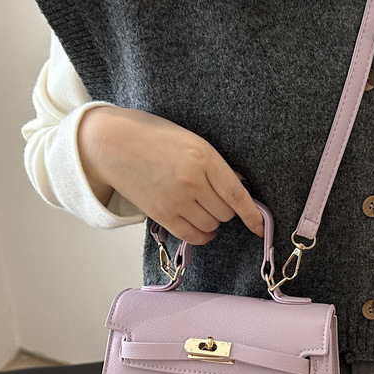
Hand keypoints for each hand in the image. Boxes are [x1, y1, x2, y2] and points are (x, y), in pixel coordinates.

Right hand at [78, 106, 264, 245]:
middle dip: (226, 209)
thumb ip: (216, 164)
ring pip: (211, 226)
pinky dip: (202, 235)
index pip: (237, 195)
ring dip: (213, 221)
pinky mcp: (161, 215)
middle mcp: (192, 181)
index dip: (253, 215)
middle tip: (214, 197)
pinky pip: (192, 236)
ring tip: (203, 208)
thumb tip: (240, 187)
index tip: (261, 226)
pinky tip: (202, 228)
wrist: (112, 144)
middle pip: (226, 213)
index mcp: (204, 157)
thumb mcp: (191, 141)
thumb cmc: (152, 137)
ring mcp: (176, 200)